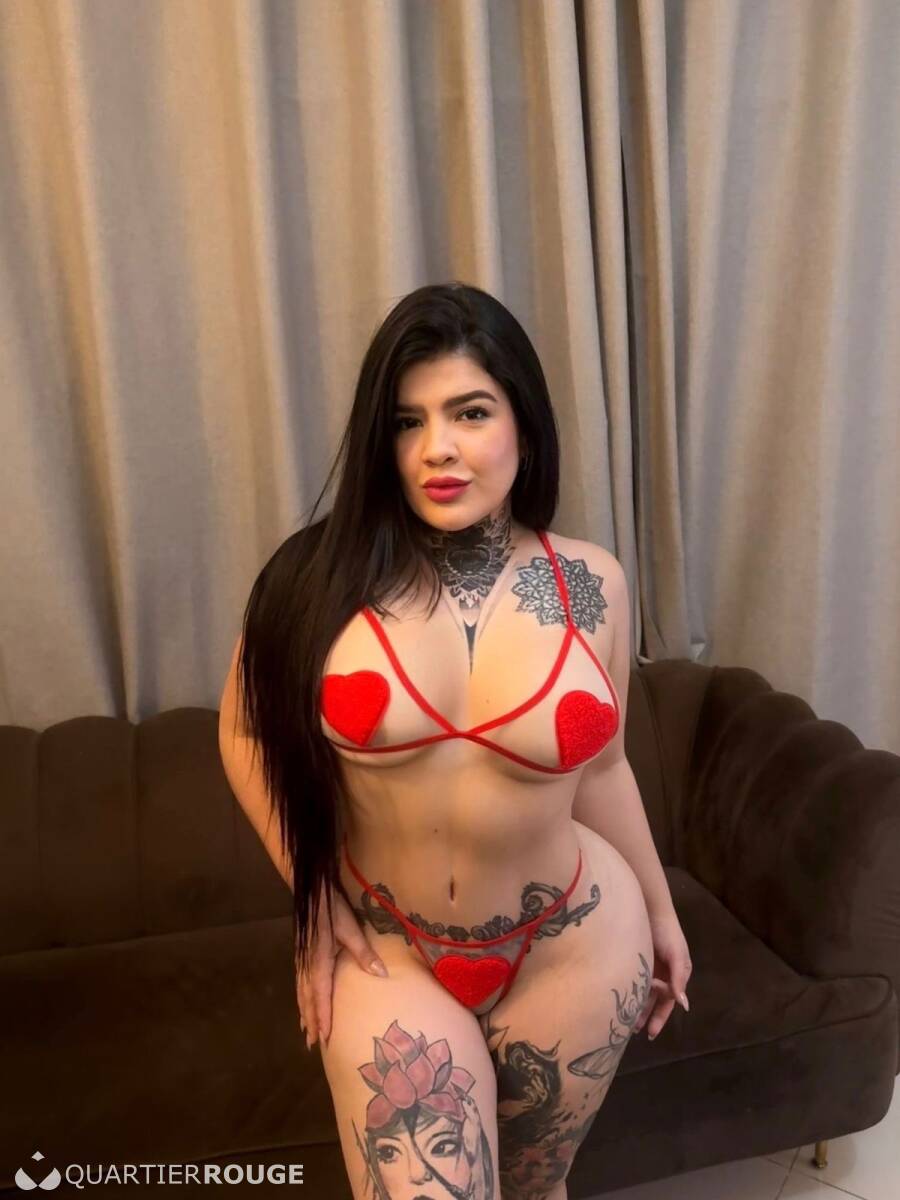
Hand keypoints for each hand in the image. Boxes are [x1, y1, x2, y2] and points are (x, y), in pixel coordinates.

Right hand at [297, 885, 388, 1049]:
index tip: (324, 1037)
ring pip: (302, 992)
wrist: (313, 894)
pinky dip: (301, 998)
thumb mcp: (351, 929)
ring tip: (306, 1031)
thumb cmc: (333, 910)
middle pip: (308, 999)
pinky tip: (302, 1002)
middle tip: (312, 1044)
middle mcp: (308, 966)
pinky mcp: (302, 956)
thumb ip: (364, 953)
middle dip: (311, 1021)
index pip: (321, 996)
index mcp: (319, 962)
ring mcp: (302, 961)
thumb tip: (381, 975)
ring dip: (304, 1012)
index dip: (322, 1017)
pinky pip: (300, 983)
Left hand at [634, 909, 691, 1040]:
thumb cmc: (667, 932)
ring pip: (644, 992)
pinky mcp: (637, 960)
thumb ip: (678, 979)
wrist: (650, 908)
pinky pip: (635, 980)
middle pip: (655, 1000)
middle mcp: (664, 973)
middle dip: (647, 1015)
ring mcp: (650, 967)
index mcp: (677, 974)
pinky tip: (622, 999)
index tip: (651, 1033)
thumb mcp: (676, 955)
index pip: (669, 1002)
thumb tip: (684, 1004)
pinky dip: (631, 991)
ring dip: (637, 1006)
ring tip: (626, 1020)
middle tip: (634, 1030)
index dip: (661, 1018)